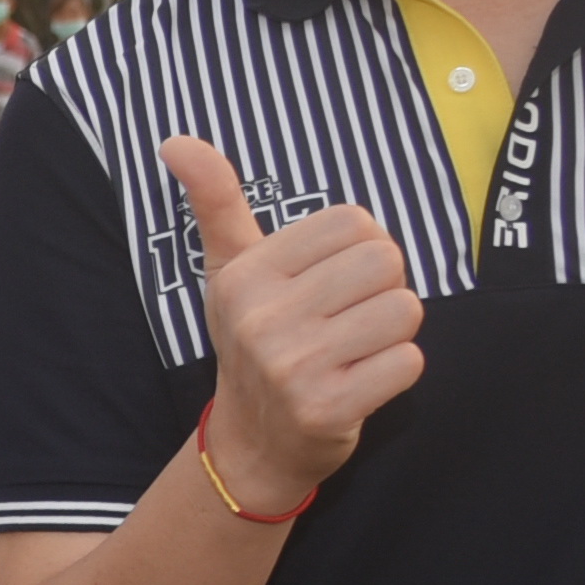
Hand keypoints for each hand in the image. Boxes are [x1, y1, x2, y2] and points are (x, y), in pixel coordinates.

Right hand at [162, 137, 422, 502]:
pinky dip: (398, 372)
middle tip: (348, 319)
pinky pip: (409, 361)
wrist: (253, 444)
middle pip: (386, 261)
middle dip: (382, 289)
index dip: (360, 250)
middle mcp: (261, 318)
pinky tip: (361, 382)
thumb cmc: (255, 342)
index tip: (329, 284)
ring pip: (405, 309)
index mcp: (245, 275)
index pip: (355, 222)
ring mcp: (292, 367)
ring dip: (393, 332)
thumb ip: (216, 201)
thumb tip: (175, 140)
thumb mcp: (230, 270)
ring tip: (355, 350)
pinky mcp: (327, 409)